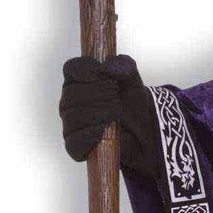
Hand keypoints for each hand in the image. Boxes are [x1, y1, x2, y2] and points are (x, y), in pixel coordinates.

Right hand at [59, 55, 157, 172]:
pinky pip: (73, 142)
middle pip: (72, 92)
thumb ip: (124, 66)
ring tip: (115, 114)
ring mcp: (70, 123)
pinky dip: (88, 136)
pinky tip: (101, 131)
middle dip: (97, 93)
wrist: (142, 130)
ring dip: (97, 113)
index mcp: (79, 80)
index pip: (71, 68)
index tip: (102, 74)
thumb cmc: (131, 102)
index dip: (86, 69)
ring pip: (73, 116)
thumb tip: (108, 66)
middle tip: (115, 96)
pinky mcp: (75, 145)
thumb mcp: (133, 81)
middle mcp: (69, 101)